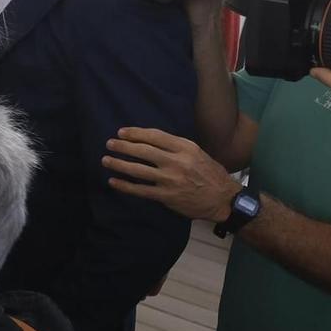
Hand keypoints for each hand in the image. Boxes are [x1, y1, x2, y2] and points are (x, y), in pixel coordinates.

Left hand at [102, 127, 236, 220]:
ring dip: (119, 164)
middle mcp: (177, 162)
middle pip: (143, 151)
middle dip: (123, 147)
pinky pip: (140, 190)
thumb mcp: (197, 153)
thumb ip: (175, 147)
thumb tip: (148, 140)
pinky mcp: (166, 196)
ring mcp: (170, 180)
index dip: (135, 133)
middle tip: (109, 144)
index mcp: (185, 148)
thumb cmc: (209, 173)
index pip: (155, 136)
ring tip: (106, 160)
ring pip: (138, 170)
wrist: (224, 198)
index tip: (121, 132)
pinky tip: (113, 181)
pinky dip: (125, 186)